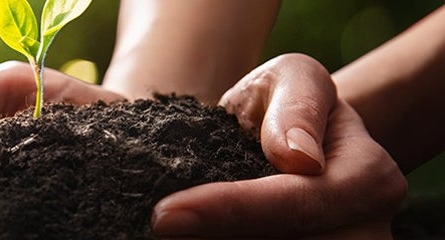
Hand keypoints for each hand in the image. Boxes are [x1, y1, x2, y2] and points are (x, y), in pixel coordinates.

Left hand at [152, 54, 406, 237]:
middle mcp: (367, 229)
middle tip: (160, 225)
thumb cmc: (288, 101)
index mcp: (370, 178)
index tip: (164, 215)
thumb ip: (297, 105)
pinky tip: (189, 236)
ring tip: (167, 234)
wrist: (288, 139)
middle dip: (218, 237)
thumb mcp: (292, 78)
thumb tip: (298, 157)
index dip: (230, 210)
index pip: (296, 203)